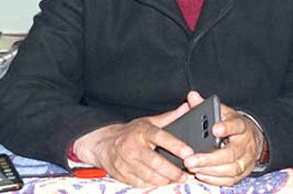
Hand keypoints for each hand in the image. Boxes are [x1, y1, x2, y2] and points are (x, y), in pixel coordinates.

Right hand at [73, 101, 193, 186]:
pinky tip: (160, 181)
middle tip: (185, 175)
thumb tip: (187, 108)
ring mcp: (126, 162)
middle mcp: (133, 146)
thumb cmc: (130, 133)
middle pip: (156, 162)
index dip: (176, 145)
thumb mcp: (148, 122)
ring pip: (149, 175)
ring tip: (176, 179)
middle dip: (173, 171)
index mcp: (142, 131)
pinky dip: (152, 184)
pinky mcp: (122, 174)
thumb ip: (169, 118)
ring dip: (165, 179)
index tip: (189, 153)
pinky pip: (141, 183)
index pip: (161, 137)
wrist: (103, 144)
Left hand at [182, 91, 262, 185]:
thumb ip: (205, 105)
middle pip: (230, 154)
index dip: (226, 127)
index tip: (214, 129)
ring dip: (210, 170)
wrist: (251, 138)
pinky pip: (230, 180)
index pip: (236, 126)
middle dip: (209, 158)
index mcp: (241, 126)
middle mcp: (246, 144)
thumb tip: (192, 95)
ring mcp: (246, 160)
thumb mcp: (222, 112)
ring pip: (230, 169)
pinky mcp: (243, 173)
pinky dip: (215, 180)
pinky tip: (201, 175)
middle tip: (190, 160)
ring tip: (192, 168)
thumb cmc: (232, 124)